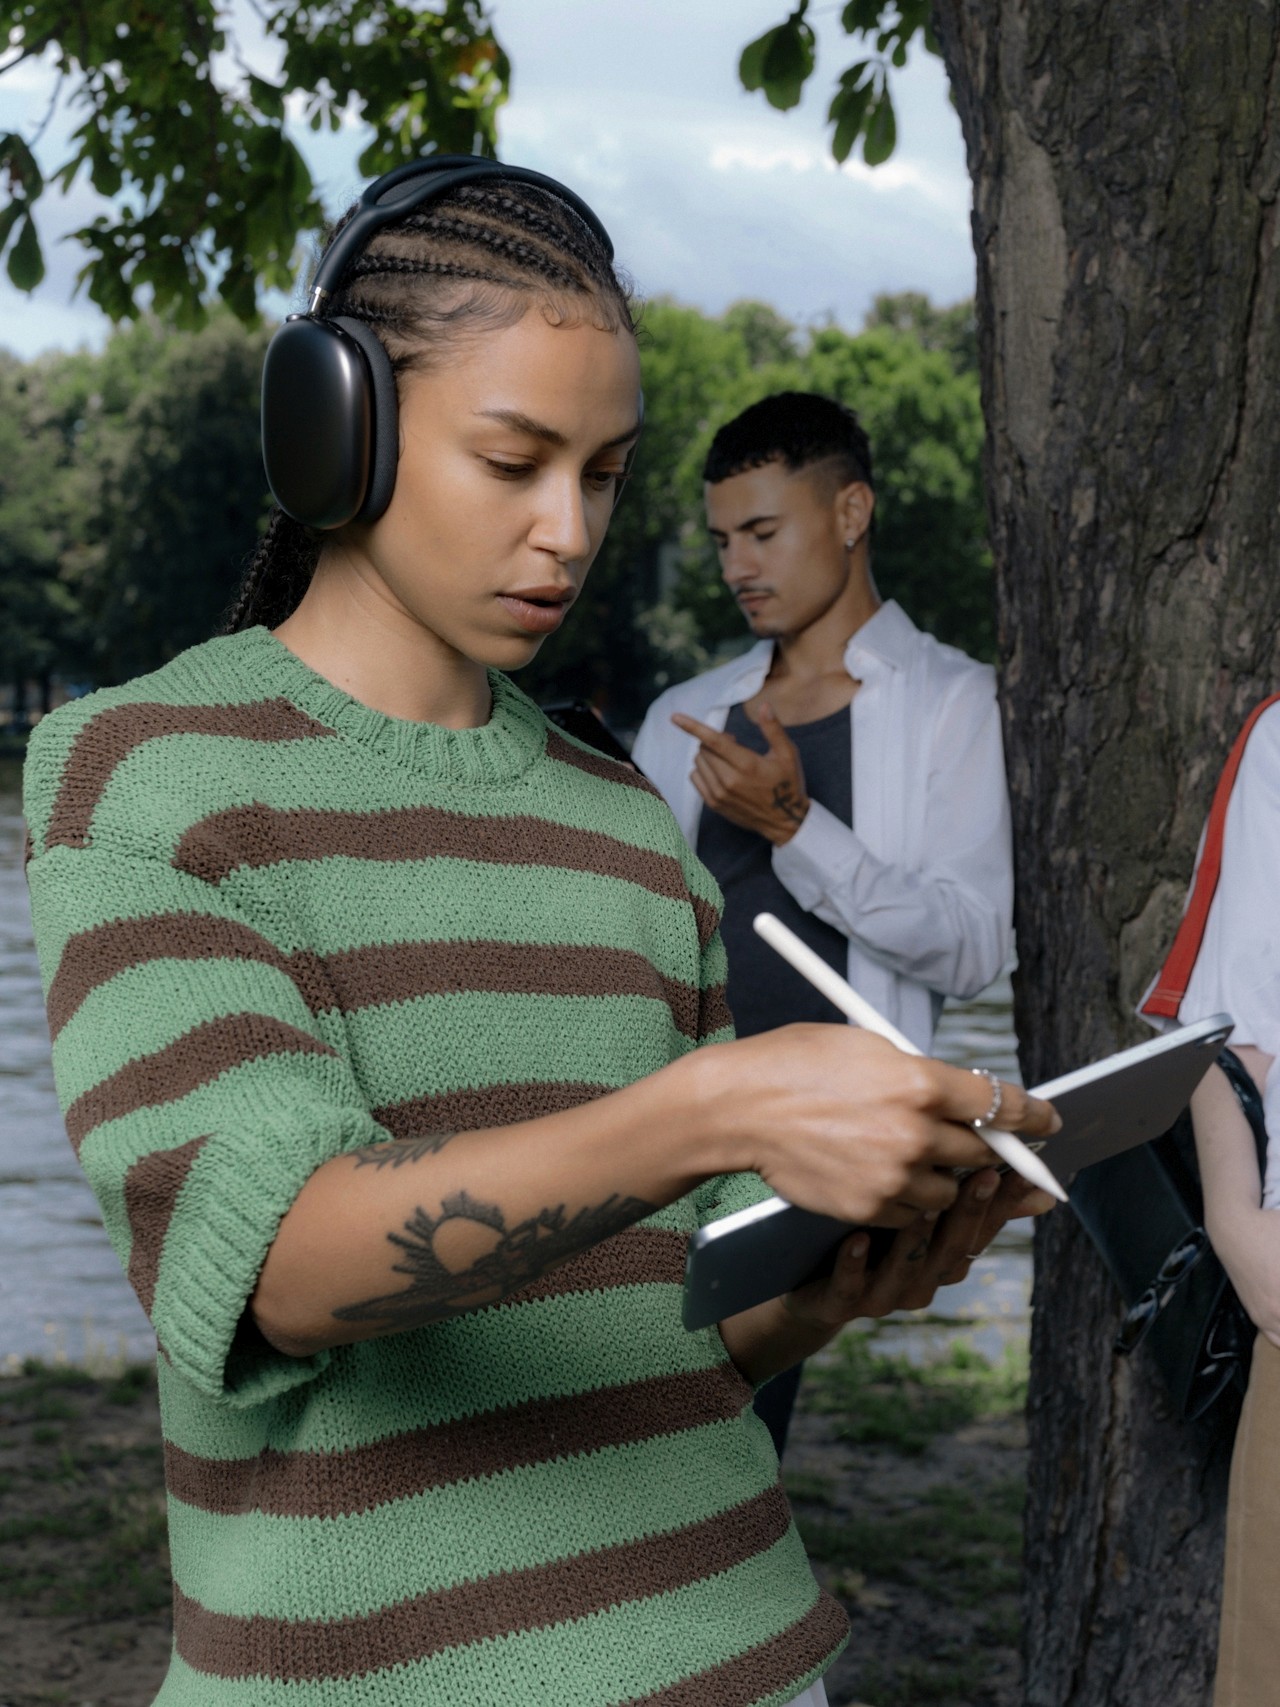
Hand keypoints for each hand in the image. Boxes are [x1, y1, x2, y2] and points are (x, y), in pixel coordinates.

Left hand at [671, 702, 809, 844]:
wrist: (784, 820)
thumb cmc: (788, 783)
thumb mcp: (787, 754)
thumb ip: (773, 729)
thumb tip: (764, 705)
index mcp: (747, 764)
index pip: (713, 741)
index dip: (692, 727)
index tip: (674, 717)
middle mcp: (729, 780)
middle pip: (704, 749)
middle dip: (714, 741)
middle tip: (733, 743)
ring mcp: (719, 794)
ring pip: (698, 762)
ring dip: (708, 755)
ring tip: (728, 760)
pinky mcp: (714, 804)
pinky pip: (695, 778)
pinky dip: (703, 769)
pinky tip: (719, 772)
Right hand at [704, 1024, 1060, 1227]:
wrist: (739, 1107)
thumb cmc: (798, 1063)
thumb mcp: (868, 1046)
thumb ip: (920, 1073)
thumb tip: (963, 1096)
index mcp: (918, 1080)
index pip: (1000, 1103)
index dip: (1032, 1114)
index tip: (1049, 1121)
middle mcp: (913, 1132)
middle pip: (982, 1151)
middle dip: (986, 1146)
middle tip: (984, 1141)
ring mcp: (891, 1175)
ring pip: (948, 1189)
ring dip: (941, 1175)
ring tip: (906, 1152)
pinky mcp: (867, 1207)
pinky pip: (910, 1211)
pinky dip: (905, 1197)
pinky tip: (877, 1172)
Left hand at [778, 1167, 1055, 1335]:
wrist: (809, 1283)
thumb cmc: (872, 1233)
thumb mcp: (919, 1211)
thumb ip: (964, 1195)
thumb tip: (1037, 1184)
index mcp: (943, 1258)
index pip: (983, 1231)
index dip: (1003, 1203)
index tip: (1021, 1170)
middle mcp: (921, 1281)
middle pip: (952, 1250)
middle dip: (970, 1212)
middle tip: (984, 1173)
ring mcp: (882, 1295)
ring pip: (906, 1270)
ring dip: (917, 1238)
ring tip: (925, 1203)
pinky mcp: (840, 1303)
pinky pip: (850, 1286)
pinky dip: (854, 1264)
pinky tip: (855, 1238)